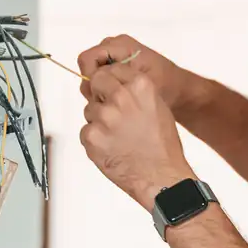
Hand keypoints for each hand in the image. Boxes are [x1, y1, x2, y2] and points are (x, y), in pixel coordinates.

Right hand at [77, 35, 198, 122]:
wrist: (180, 91)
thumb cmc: (167, 86)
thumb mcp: (141, 84)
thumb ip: (115, 81)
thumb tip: (91, 83)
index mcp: (121, 45)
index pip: (87, 58)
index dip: (90, 78)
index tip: (101, 95)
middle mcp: (115, 47)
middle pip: (87, 67)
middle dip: (94, 86)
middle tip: (110, 102)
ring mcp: (114, 57)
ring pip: (92, 75)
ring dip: (99, 91)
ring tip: (117, 102)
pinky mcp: (116, 68)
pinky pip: (100, 79)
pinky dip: (105, 91)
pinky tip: (118, 102)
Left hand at [78, 56, 194, 209]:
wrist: (161, 178)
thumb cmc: (162, 146)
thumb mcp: (158, 108)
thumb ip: (135, 92)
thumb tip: (114, 85)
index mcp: (140, 86)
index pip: (112, 69)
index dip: (111, 82)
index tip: (114, 92)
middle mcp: (121, 97)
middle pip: (96, 82)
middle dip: (100, 95)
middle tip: (112, 114)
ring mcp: (104, 117)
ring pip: (89, 110)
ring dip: (99, 121)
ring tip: (119, 138)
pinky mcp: (91, 136)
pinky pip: (86, 131)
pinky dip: (95, 140)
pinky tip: (112, 149)